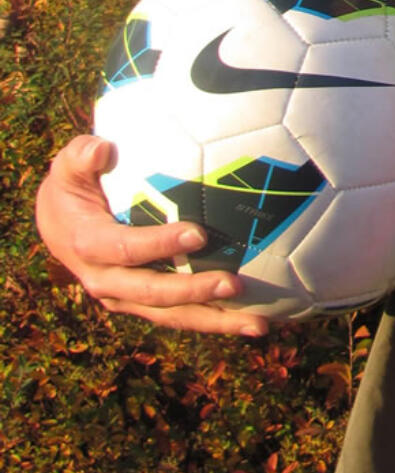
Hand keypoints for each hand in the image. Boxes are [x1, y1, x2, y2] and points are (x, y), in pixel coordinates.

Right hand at [35, 134, 269, 336]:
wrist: (58, 225)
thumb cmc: (72, 185)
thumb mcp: (69, 166)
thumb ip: (82, 156)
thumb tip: (102, 147)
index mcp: (89, 246)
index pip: (126, 249)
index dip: (160, 245)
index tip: (199, 235)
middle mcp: (106, 280)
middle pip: (153, 293)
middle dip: (194, 292)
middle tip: (235, 284)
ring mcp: (125, 297)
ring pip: (171, 315)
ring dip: (214, 320)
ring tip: (257, 324)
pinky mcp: (141, 303)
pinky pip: (179, 314)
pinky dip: (214, 318)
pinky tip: (253, 320)